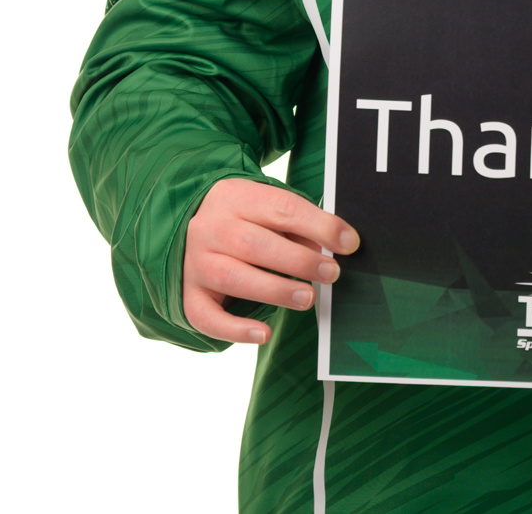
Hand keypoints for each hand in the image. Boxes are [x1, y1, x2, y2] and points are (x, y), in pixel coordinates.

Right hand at [183, 177, 359, 344]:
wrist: (182, 227)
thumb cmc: (242, 219)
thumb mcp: (265, 207)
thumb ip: (295, 225)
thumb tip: (332, 247)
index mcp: (236, 197)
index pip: (282, 208)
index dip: (319, 225)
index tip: (350, 242)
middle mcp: (211, 228)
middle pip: (255, 244)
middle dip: (299, 261)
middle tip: (331, 274)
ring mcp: (195, 262)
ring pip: (233, 278)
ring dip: (275, 290)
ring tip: (307, 299)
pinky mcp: (188, 295)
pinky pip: (206, 317)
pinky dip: (235, 329)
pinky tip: (263, 334)